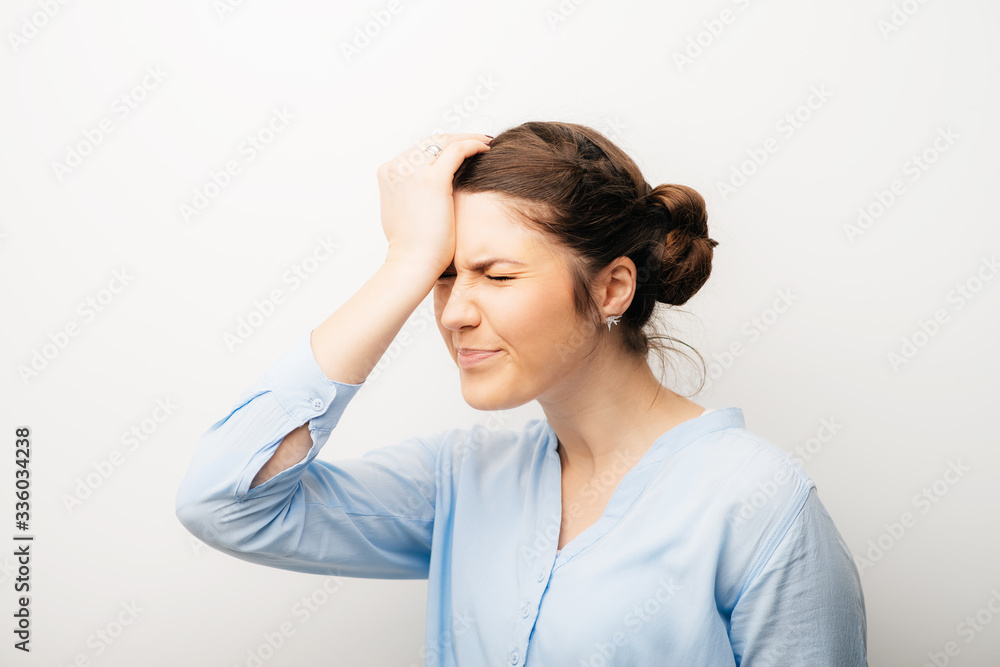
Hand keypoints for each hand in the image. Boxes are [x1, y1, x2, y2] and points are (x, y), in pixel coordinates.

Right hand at [377, 132, 491, 271]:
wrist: (413, 262)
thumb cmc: (413, 246)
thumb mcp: (403, 211)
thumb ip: (409, 193)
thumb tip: (422, 191)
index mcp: (388, 173)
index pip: (419, 150)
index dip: (442, 146)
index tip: (460, 149)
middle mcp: (397, 167)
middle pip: (432, 142)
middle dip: (456, 138)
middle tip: (477, 140)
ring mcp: (413, 171)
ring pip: (445, 141)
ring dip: (467, 138)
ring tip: (484, 142)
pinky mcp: (432, 179)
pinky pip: (457, 150)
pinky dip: (473, 144)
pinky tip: (486, 148)